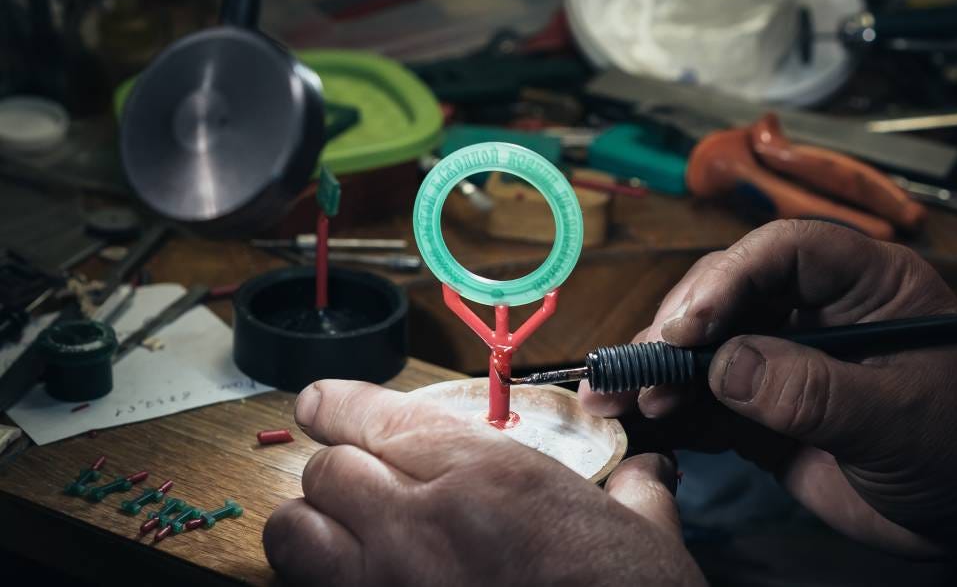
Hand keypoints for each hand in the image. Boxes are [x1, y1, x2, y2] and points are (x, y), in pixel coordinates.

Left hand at [263, 380, 704, 585]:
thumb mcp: (643, 531)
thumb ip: (633, 490)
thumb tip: (645, 475)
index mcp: (490, 475)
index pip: (376, 415)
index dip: (339, 405)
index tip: (322, 403)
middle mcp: (424, 523)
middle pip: (327, 470)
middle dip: (338, 472)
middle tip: (360, 484)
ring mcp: (390, 585)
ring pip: (296, 533)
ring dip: (312, 527)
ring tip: (338, 535)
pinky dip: (325, 580)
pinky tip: (361, 580)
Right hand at [582, 220, 956, 563]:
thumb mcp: (902, 416)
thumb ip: (815, 392)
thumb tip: (726, 366)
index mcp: (866, 283)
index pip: (785, 252)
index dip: (729, 278)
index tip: (690, 328)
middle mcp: (817, 311)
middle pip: (729, 294)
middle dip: (678, 329)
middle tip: (642, 370)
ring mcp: (788, 362)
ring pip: (707, 349)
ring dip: (659, 371)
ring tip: (617, 398)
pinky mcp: (768, 413)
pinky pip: (709, 403)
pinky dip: (672, 412)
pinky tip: (638, 422)